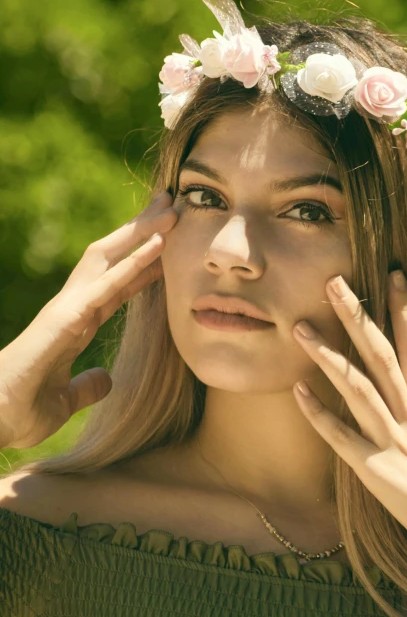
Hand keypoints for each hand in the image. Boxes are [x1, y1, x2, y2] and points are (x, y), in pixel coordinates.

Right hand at [0, 190, 176, 449]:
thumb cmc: (22, 412)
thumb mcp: (66, 400)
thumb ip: (87, 387)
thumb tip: (104, 380)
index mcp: (76, 324)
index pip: (117, 285)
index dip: (142, 264)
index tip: (169, 245)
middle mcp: (73, 307)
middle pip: (114, 259)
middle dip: (143, 230)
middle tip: (173, 205)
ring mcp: (68, 307)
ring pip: (110, 258)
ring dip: (142, 232)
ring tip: (172, 209)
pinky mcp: (66, 317)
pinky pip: (108, 284)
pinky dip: (134, 262)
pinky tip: (158, 244)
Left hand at [292, 270, 406, 575]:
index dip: (404, 310)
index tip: (392, 277)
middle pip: (378, 356)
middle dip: (357, 316)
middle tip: (332, 281)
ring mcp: (390, 443)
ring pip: (354, 388)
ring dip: (326, 356)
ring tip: (300, 327)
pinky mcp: (374, 472)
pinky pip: (340, 438)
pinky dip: (318, 414)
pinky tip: (296, 390)